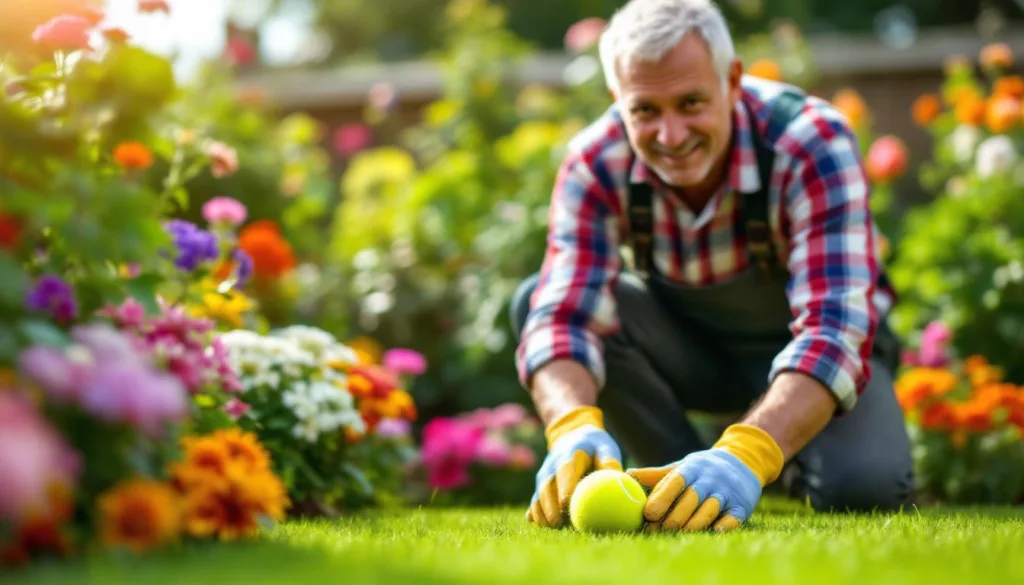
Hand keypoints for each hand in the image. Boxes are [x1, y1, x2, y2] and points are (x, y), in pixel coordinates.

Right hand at [527, 406, 621, 527]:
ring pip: (538, 494)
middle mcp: (552, 464)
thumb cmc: (596, 447)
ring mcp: (544, 474)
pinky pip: (535, 498)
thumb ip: (611, 462)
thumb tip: (623, 481)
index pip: (565, 471)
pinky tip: (536, 523)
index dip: (565, 487)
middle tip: (558, 522)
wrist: (573, 436)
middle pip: (547, 485)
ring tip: (550, 526)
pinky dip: (534, 511)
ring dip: (542, 511)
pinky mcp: (540, 483)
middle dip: (550, 505)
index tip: (568, 503)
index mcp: (569, 454)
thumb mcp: (606, 448)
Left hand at [627, 424, 783, 531]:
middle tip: (659, 529)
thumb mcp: (681, 467)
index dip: (662, 497)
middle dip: (675, 515)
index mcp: (692, 468)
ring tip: (679, 534)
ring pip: (710, 508)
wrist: (742, 462)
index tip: (649, 513)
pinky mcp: (742, 505)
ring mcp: (727, 491)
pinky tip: (714, 532)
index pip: (676, 481)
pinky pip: (733, 517)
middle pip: (691, 498)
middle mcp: (710, 478)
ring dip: (695, 522)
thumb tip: (626, 476)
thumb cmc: (701, 470)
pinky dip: (724, 525)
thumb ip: (656, 475)